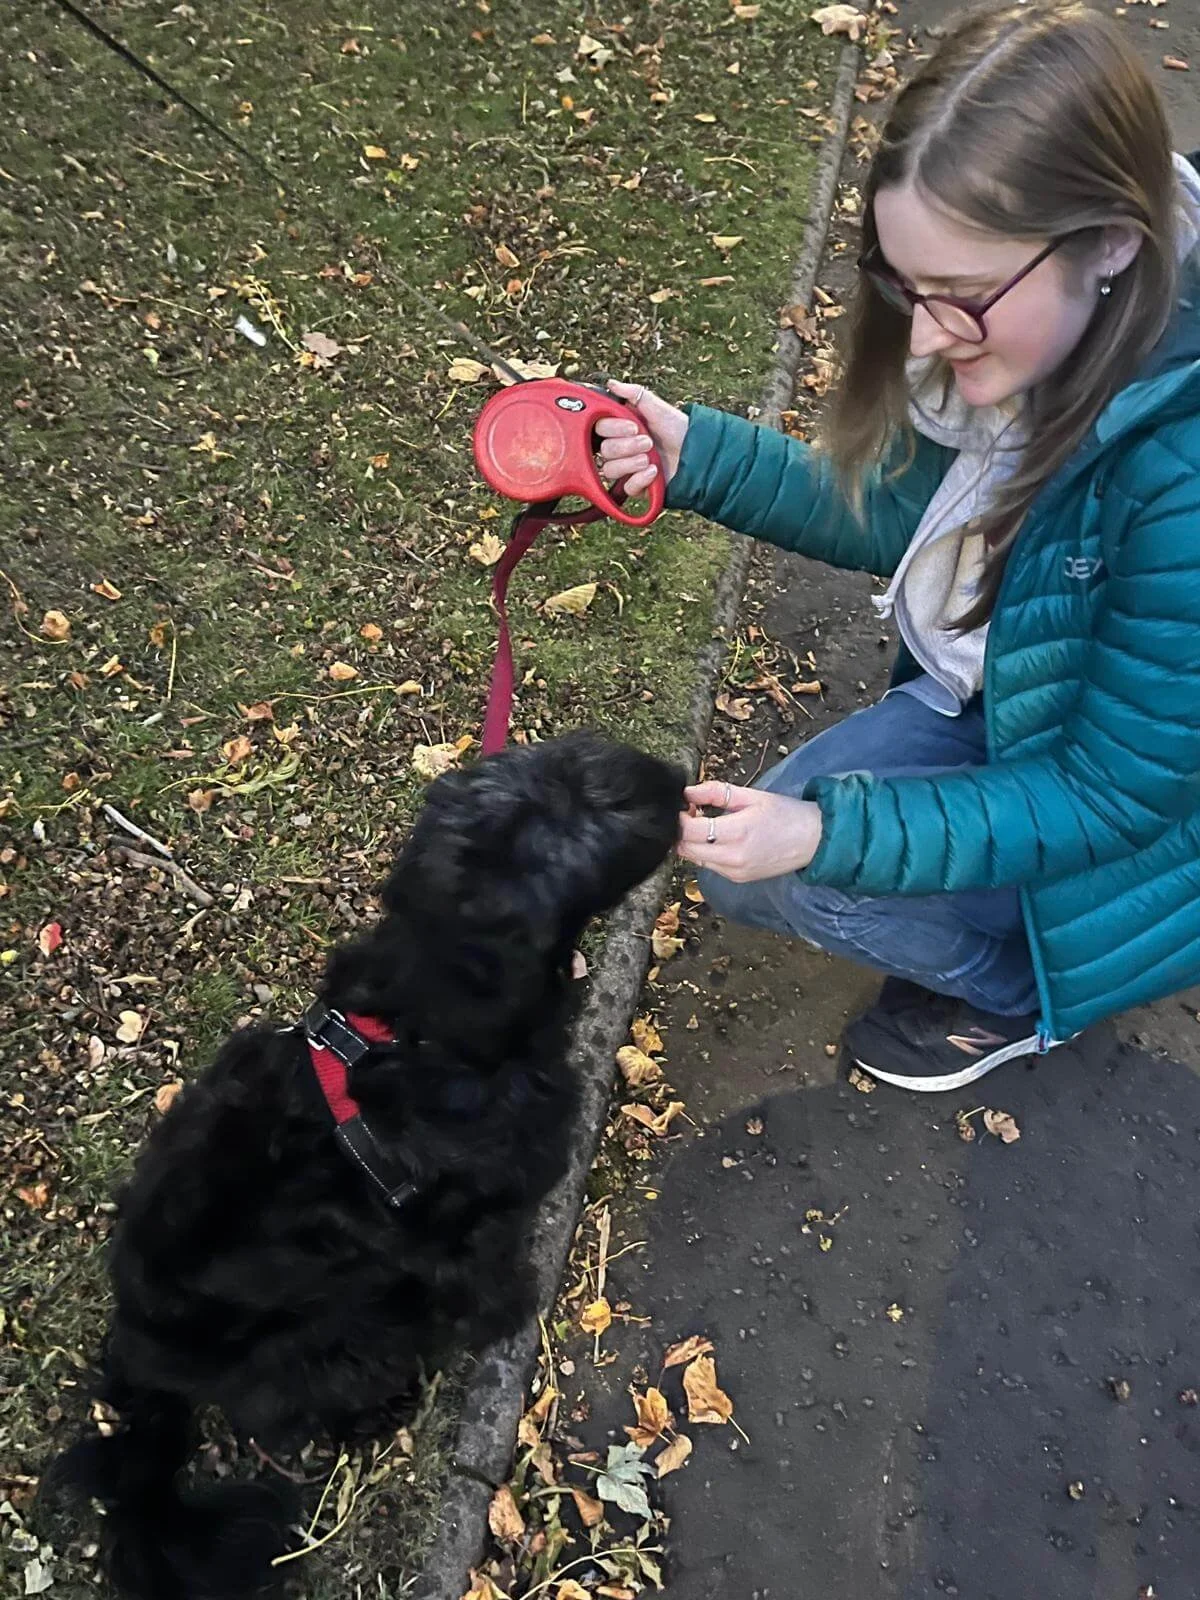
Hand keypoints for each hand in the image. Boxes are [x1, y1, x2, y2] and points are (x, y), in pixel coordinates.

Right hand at [595, 379, 689, 495]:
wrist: (696, 452)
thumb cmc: (677, 428)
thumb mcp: (656, 407)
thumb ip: (634, 394)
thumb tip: (611, 384)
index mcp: (621, 429)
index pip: (600, 429)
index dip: (614, 429)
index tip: (634, 426)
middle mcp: (621, 448)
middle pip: (604, 451)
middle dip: (627, 446)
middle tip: (648, 442)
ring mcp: (628, 469)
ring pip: (611, 469)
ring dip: (631, 463)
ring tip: (651, 458)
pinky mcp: (637, 486)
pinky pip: (627, 487)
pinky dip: (640, 479)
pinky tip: (654, 471)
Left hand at [677, 780, 822, 881]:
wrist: (814, 841)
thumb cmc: (786, 815)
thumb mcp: (751, 796)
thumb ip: (716, 793)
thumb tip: (688, 792)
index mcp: (737, 833)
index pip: (689, 832)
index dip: (679, 818)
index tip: (683, 805)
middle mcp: (733, 858)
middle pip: (686, 849)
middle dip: (681, 831)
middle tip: (691, 813)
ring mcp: (734, 872)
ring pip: (695, 859)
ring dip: (692, 842)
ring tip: (705, 823)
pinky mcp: (737, 879)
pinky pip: (709, 866)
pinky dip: (705, 852)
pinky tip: (717, 838)